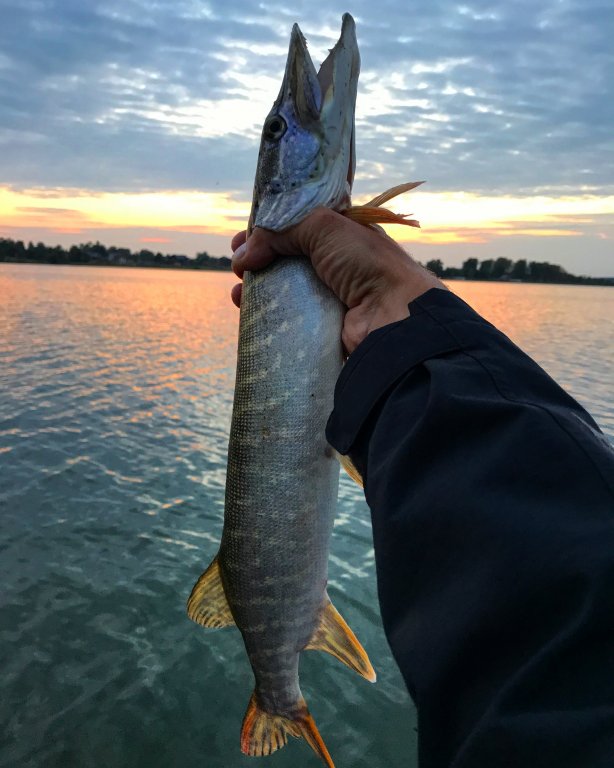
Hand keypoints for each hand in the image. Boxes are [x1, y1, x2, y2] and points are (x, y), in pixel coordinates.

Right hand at [231, 208, 444, 354]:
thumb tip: (245, 253)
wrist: (393, 316)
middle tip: (238, 263)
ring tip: (239, 290)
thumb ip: (282, 229)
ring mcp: (328, 294)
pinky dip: (264, 313)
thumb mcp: (324, 226)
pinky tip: (246, 310)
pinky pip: (287, 317)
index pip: (298, 226)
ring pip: (283, 288)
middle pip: (286, 258)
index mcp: (341, 234)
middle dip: (258, 258)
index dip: (270, 229)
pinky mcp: (322, 324)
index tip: (244, 236)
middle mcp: (335, 262)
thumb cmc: (366, 263)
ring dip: (257, 287)